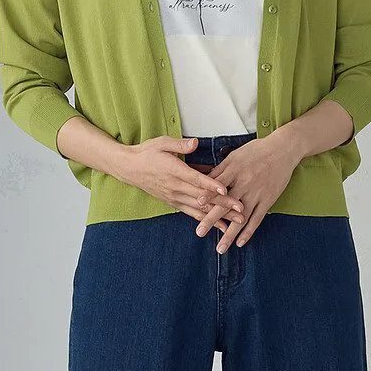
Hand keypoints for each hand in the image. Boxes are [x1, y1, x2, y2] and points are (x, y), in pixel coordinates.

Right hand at [119, 135, 248, 224]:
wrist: (130, 168)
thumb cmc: (147, 153)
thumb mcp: (162, 143)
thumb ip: (180, 145)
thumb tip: (195, 143)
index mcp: (174, 170)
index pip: (195, 179)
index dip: (211, 185)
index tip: (226, 190)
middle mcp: (175, 187)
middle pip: (202, 197)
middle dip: (223, 204)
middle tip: (241, 209)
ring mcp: (174, 197)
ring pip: (200, 209)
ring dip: (219, 216)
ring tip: (236, 222)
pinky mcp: (174, 203)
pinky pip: (192, 214)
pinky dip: (206, 220)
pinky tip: (220, 227)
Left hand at [192, 132, 300, 250]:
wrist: (283, 150)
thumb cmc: (257, 151)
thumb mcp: (235, 155)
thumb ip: (220, 170)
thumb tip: (203, 181)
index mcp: (234, 170)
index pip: (218, 185)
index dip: (208, 194)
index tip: (196, 204)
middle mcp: (245, 183)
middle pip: (226, 204)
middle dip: (212, 219)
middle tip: (199, 232)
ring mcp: (257, 194)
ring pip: (241, 217)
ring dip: (230, 234)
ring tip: (220, 248)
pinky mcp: (268, 200)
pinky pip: (257, 219)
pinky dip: (248, 232)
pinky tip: (240, 243)